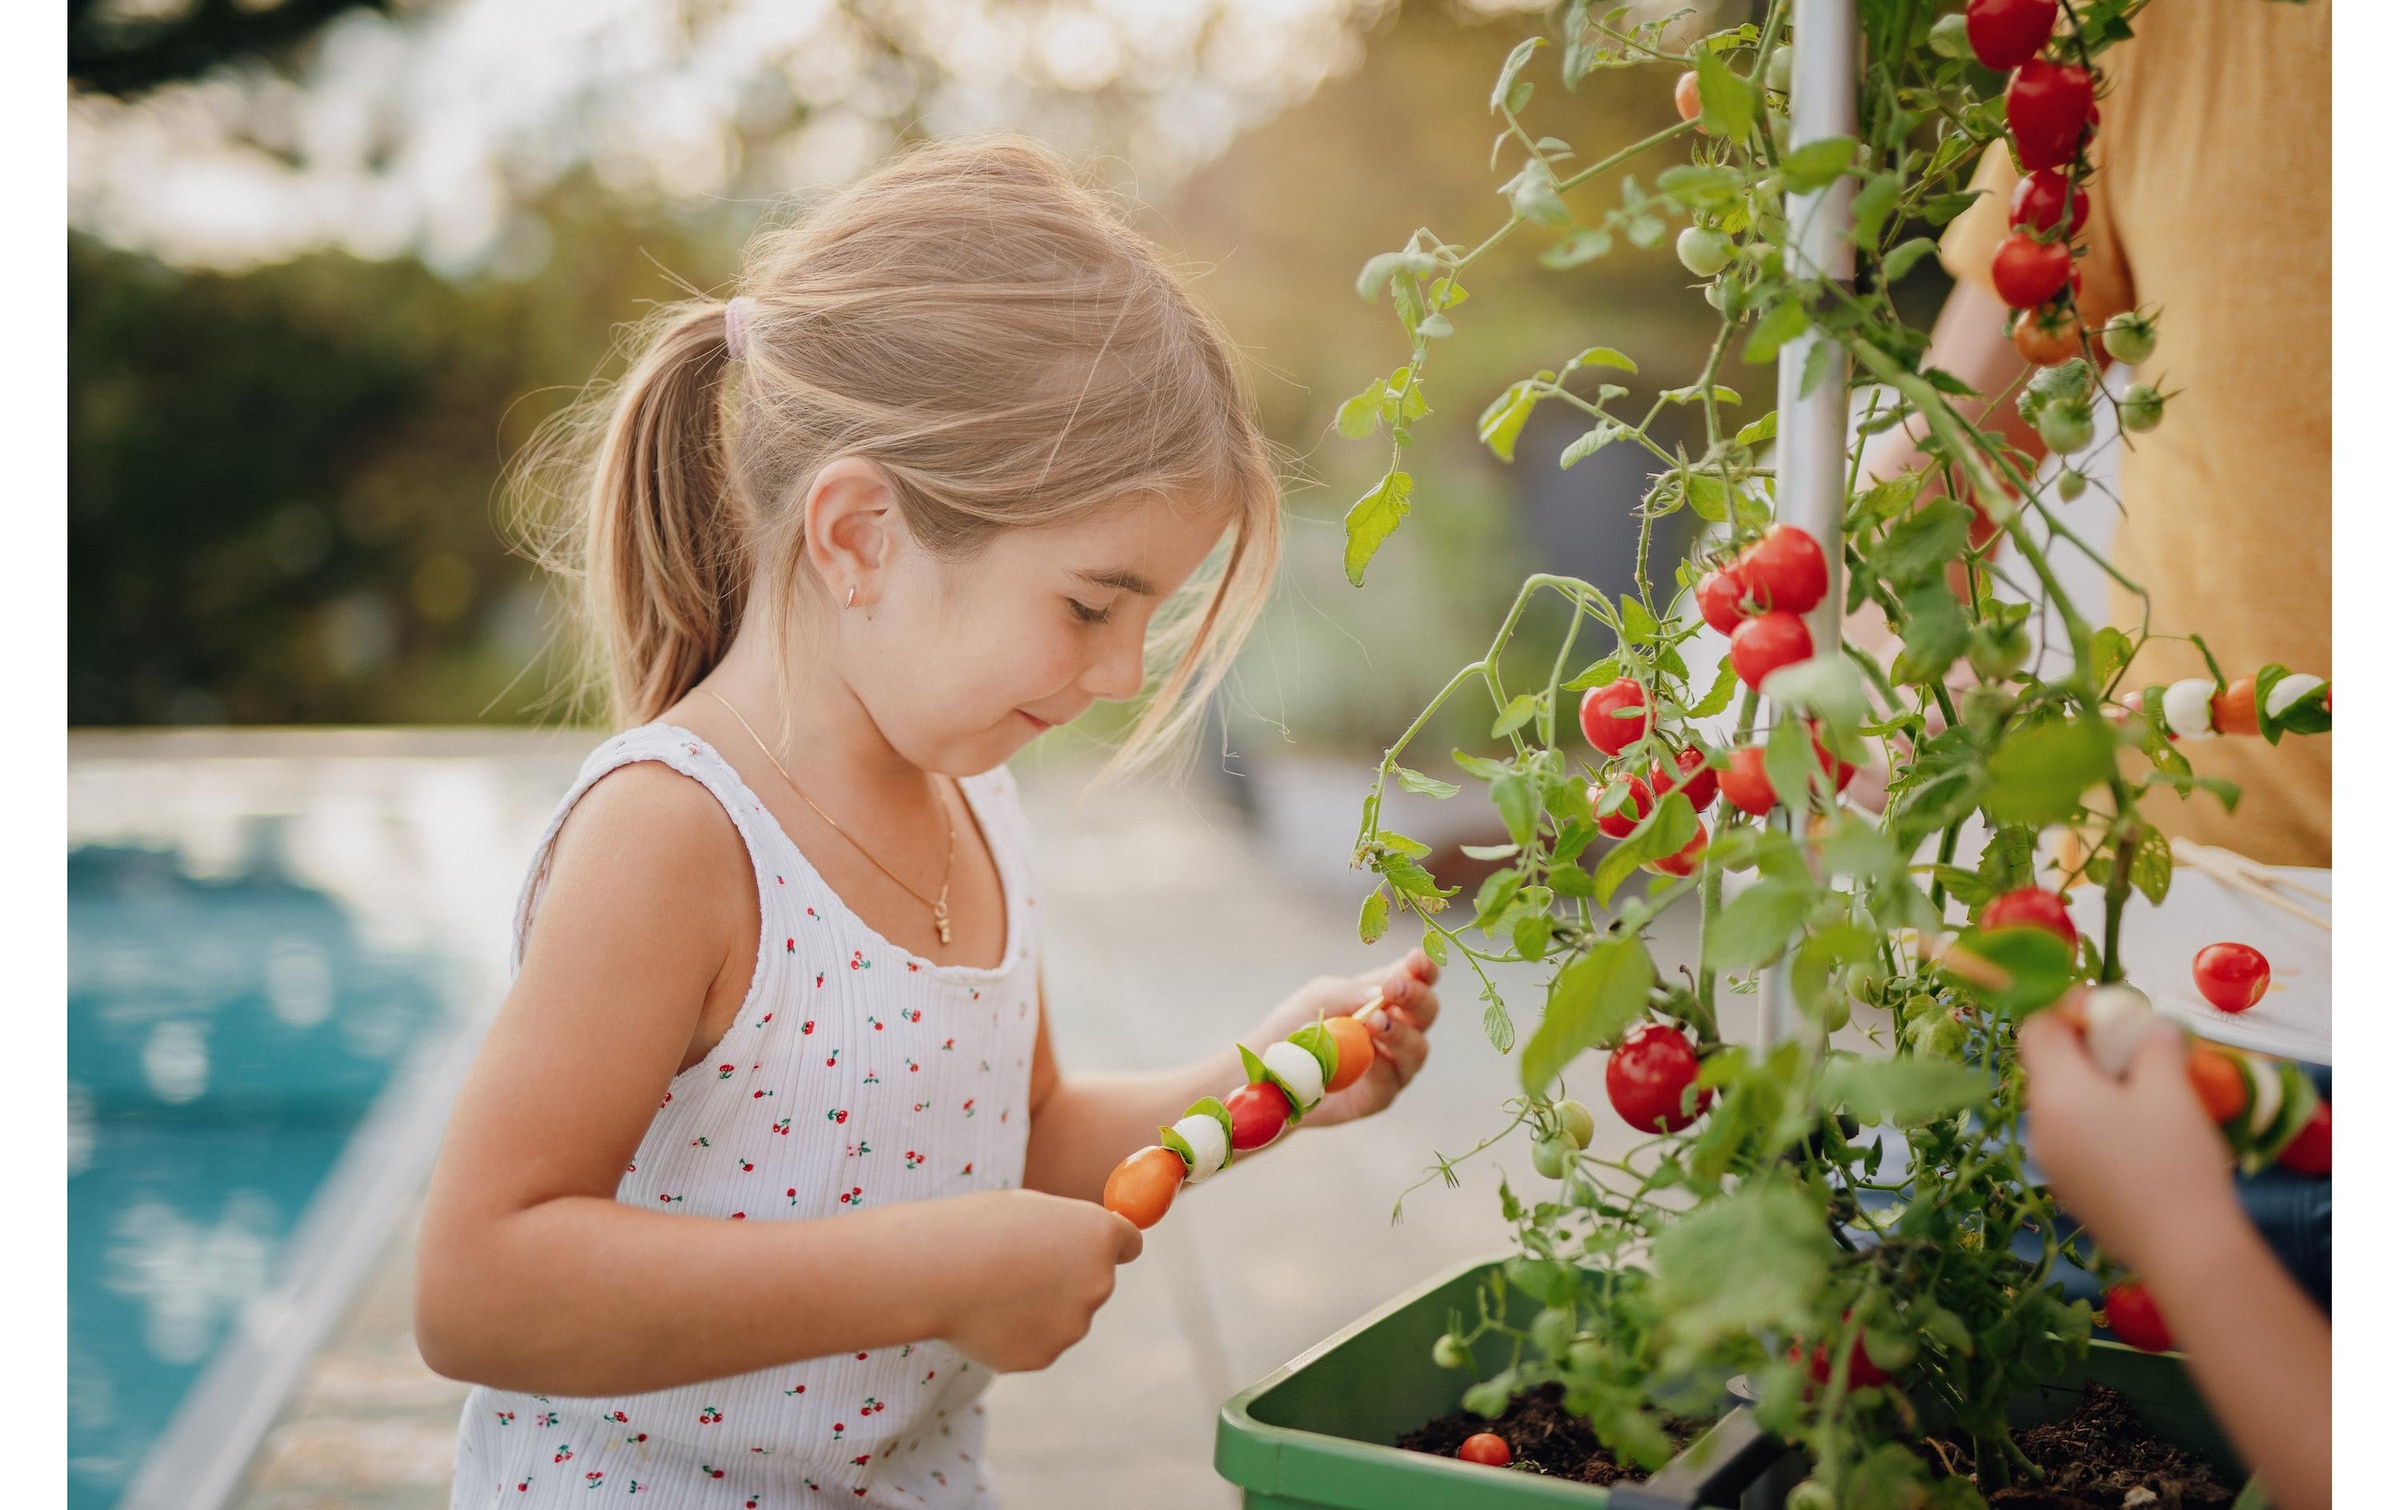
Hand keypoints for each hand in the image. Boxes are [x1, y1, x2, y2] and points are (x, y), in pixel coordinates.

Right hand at [936, 1189, 1141, 1372]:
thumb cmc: (977, 1227)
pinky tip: (983, 1316)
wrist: (938, 1271)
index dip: (1108, 1245)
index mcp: (1099, 1236)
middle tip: (1019, 1268)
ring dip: (1038, 1308)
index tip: (1093, 1249)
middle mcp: (1099, 1283)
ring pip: (1063, 1316)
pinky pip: (1036, 1342)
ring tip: (991, 1290)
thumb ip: (1063, 1232)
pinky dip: (1015, 1333)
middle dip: (1067, 1279)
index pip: (1129, 1243)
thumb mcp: (1029, 1209)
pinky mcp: (1045, 1357)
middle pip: (1095, 1283)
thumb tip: (1073, 1249)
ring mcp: (1074, 1325)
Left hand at [1245, 949, 1440, 1129]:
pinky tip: (1366, 1054)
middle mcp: (1398, 1029)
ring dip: (1400, 1032)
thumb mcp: (1319, 997)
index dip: (1424, 968)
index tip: (1417, 958)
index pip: (1417, 978)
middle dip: (1416, 997)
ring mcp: (1393, 1064)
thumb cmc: (1297, 1026)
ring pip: (1417, 1048)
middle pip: (1426, 1011)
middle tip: (1394, 988)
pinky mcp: (1380, 1095)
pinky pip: (1390, 1079)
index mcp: (1386, 998)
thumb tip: (1380, 992)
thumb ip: (1349, 992)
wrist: (1268, 1072)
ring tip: (1376, 1022)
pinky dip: (1379, 1065)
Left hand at [2018, 1011, 2240, 1274]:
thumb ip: (2156, 1046)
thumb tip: (2154, 1027)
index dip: (2067, 1011)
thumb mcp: (2170, 1089)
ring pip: (2060, 1104)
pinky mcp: (2069, 1189)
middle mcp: (2038, 1124)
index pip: (2036, 1029)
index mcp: (2054, 1092)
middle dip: (2086, 1050)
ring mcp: (2050, 1161)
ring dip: (2093, 1087)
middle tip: (2134, 1049)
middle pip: (2046, 1066)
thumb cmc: (2174, 1160)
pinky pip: (2072, 1138)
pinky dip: (2096, 1121)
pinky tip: (2140, 1133)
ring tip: (2144, 1090)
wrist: (2183, 1249)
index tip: (2110, 1013)